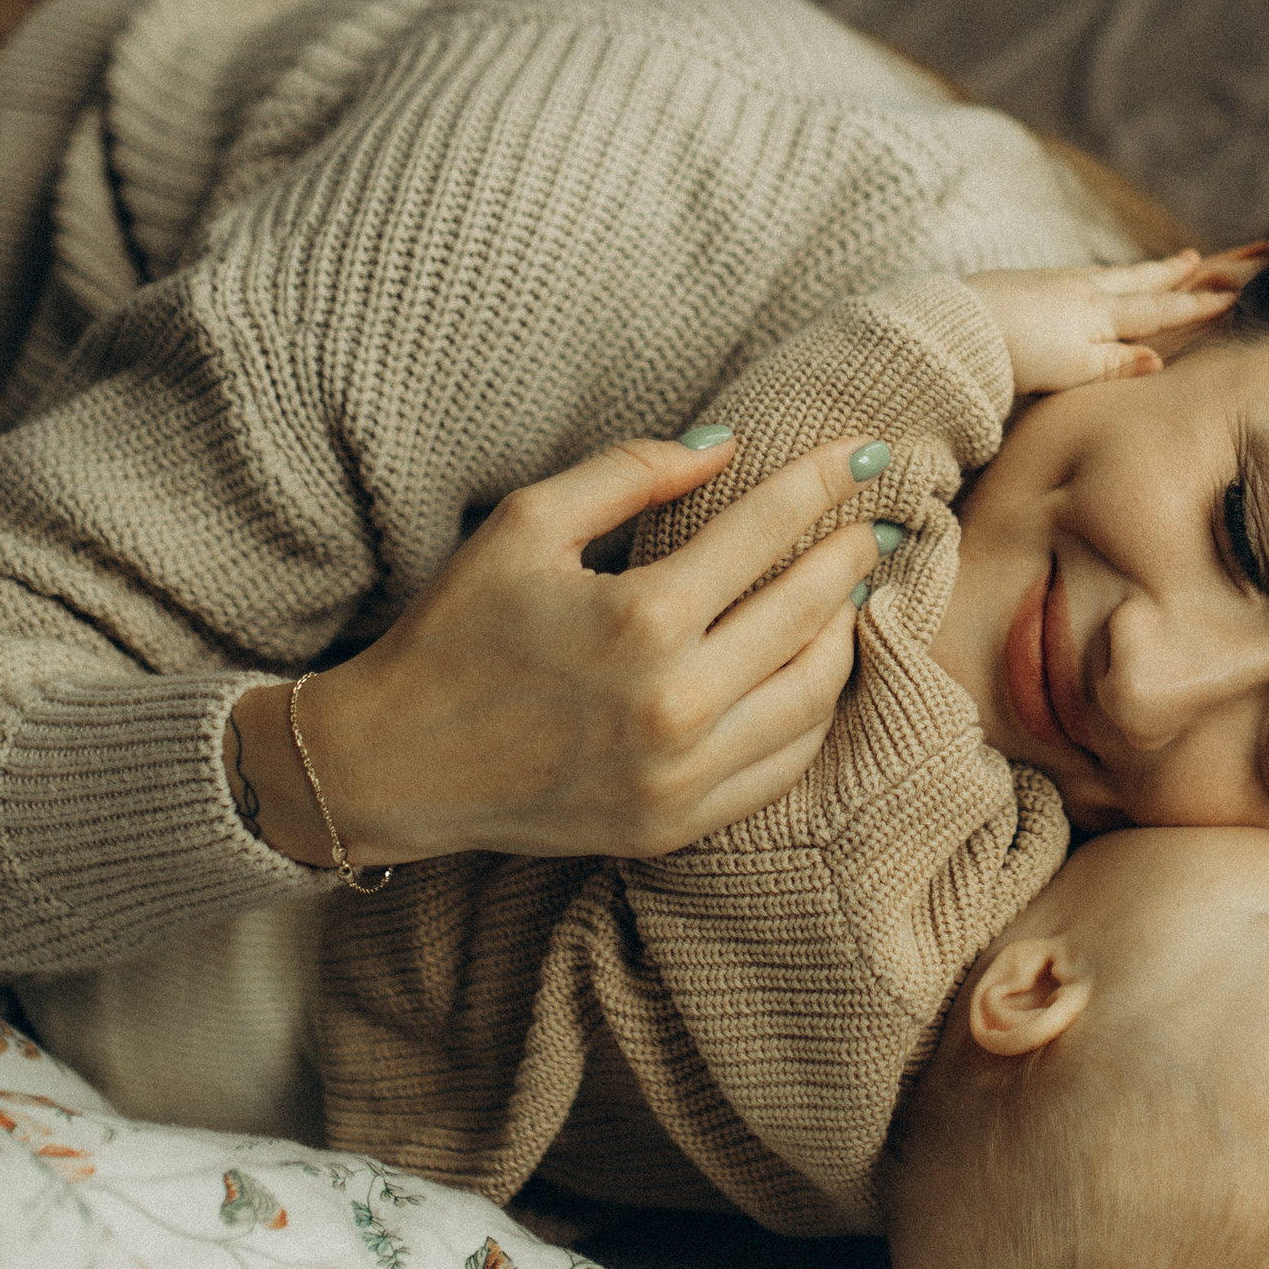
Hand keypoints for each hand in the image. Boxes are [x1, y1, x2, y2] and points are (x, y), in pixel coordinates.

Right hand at [223, 432, 885, 868]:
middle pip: (808, 613)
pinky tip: (811, 674)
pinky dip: (811, 713)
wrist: (393, 765)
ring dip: (845, 637)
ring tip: (848, 596)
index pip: (766, 531)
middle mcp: (674, 704)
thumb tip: (725, 443)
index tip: (866, 453)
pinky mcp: (676, 826)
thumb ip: (629, 474)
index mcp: (639, 619)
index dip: (824, 481)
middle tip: (875, 523)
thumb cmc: (454, 631)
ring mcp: (680, 776)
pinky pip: (782, 766)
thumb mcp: (525, 524)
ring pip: (813, 697)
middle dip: (851, 556)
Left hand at [965, 250, 1251, 396]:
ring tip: (1158, 264)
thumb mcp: (1073, 371)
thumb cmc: (1015, 356)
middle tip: (1199, 257)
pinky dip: (1102, 276)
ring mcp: (1053, 283)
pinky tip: (1093, 281)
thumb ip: (1116, 365)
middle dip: (1172, 273)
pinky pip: (1080, 276)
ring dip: (1139, 270)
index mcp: (1099, 315)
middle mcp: (1082, 291)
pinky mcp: (1026, 284)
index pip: (1158, 310)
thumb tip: (1159, 359)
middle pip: (1137, 280)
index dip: (1194, 305)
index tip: (1229, 296)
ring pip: (1109, 275)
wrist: (954, 326)